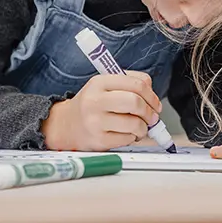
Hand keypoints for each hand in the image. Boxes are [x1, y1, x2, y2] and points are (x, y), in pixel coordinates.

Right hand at [42, 71, 161, 151]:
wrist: (66, 125)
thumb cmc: (91, 105)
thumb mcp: (104, 87)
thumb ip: (128, 85)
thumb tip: (153, 98)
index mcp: (99, 82)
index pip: (136, 83)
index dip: (152, 95)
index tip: (155, 104)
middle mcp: (95, 100)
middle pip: (136, 102)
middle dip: (150, 112)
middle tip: (152, 117)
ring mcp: (95, 121)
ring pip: (135, 123)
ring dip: (143, 128)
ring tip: (139, 127)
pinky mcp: (98, 140)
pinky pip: (127, 139)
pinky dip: (132, 138)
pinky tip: (126, 135)